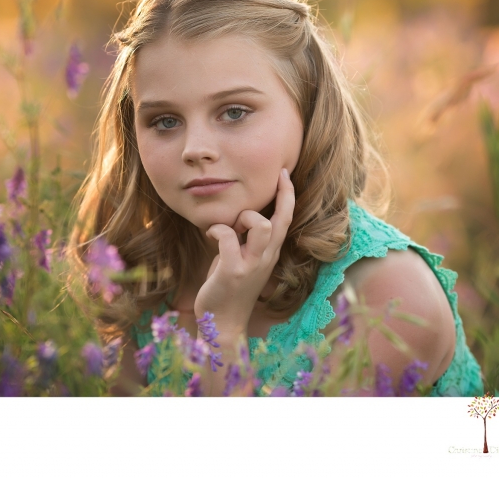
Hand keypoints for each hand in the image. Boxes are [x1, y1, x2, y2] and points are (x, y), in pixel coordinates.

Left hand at [193, 168, 294, 338]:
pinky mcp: (233, 271)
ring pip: (260, 225)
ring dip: (244, 218)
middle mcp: (266, 258)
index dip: (287, 194)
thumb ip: (243, 241)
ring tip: (231, 228)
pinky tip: (210, 235)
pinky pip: (228, 237)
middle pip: (280, 219)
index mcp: (270, 253)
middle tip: (253, 197)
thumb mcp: (241, 260)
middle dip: (273, 199)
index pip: (286, 219)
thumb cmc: (228, 289)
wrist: (223, 324)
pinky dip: (217, 230)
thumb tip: (234, 221)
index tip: (283, 173)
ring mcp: (251, 265)